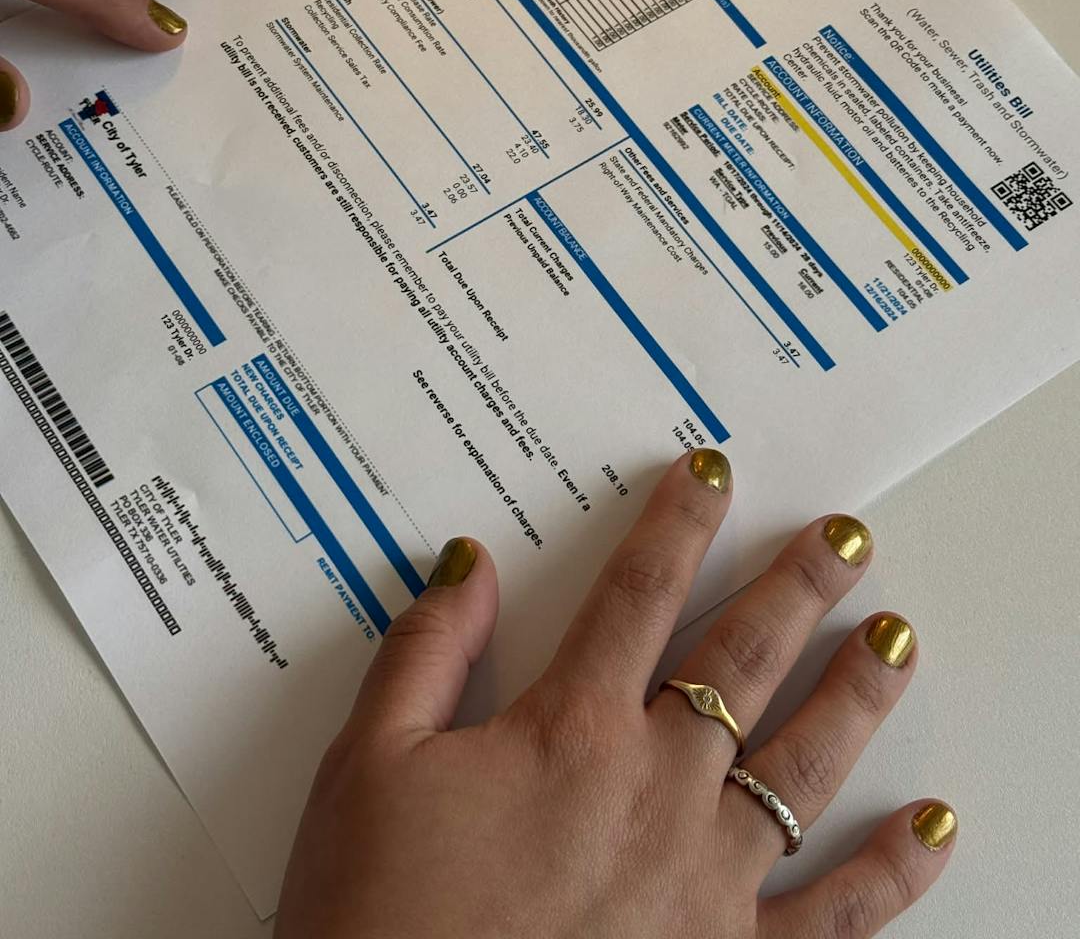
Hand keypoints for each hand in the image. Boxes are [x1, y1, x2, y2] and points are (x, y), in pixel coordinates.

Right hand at [276, 450, 955, 937]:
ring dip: (857, 693)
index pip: (639, 594)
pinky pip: (832, 916)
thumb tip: (470, 563)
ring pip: (804, 762)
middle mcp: (656, 790)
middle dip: (799, 584)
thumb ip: (426, 653)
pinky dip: (889, 873)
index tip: (712, 471)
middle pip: (742, 659)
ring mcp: (704, 879)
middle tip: (845, 535)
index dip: (678, 522)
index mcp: (572, 732)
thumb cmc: (382, 918)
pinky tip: (930, 829)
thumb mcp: (370, 766)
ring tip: (895, 637)